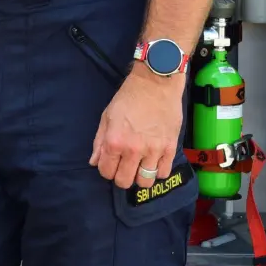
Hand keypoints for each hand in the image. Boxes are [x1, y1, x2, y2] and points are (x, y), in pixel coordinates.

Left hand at [90, 67, 184, 188]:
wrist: (156, 84)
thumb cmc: (128, 97)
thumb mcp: (107, 116)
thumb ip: (99, 142)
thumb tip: (94, 162)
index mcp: (114, 141)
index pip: (106, 172)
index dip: (106, 170)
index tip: (110, 163)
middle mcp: (133, 150)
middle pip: (124, 181)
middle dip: (121, 177)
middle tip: (123, 166)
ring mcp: (154, 151)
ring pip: (145, 181)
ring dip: (140, 176)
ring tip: (139, 166)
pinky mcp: (170, 148)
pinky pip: (164, 173)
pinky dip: (158, 171)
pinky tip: (154, 162)